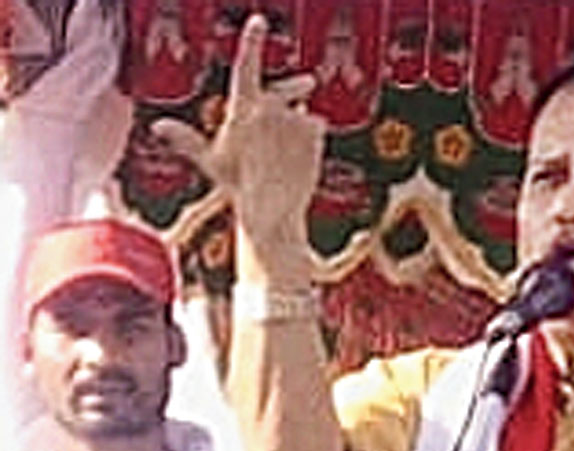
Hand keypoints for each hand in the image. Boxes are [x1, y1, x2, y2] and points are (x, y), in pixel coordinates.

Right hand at [153, 15, 324, 273]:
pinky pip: (317, 127)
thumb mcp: (212, 160)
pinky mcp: (314, 128)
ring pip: (301, 116)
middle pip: (285, 92)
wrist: (271, 208)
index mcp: (241, 109)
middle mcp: (267, 107)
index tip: (258, 20)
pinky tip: (303, 160)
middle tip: (308, 81)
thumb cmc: (238, 187)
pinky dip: (314, 140)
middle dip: (294, 87)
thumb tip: (157, 127)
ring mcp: (292, 117)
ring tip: (287, 159)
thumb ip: (187, 138)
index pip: (245, 66)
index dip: (252, 41)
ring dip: (299, 130)